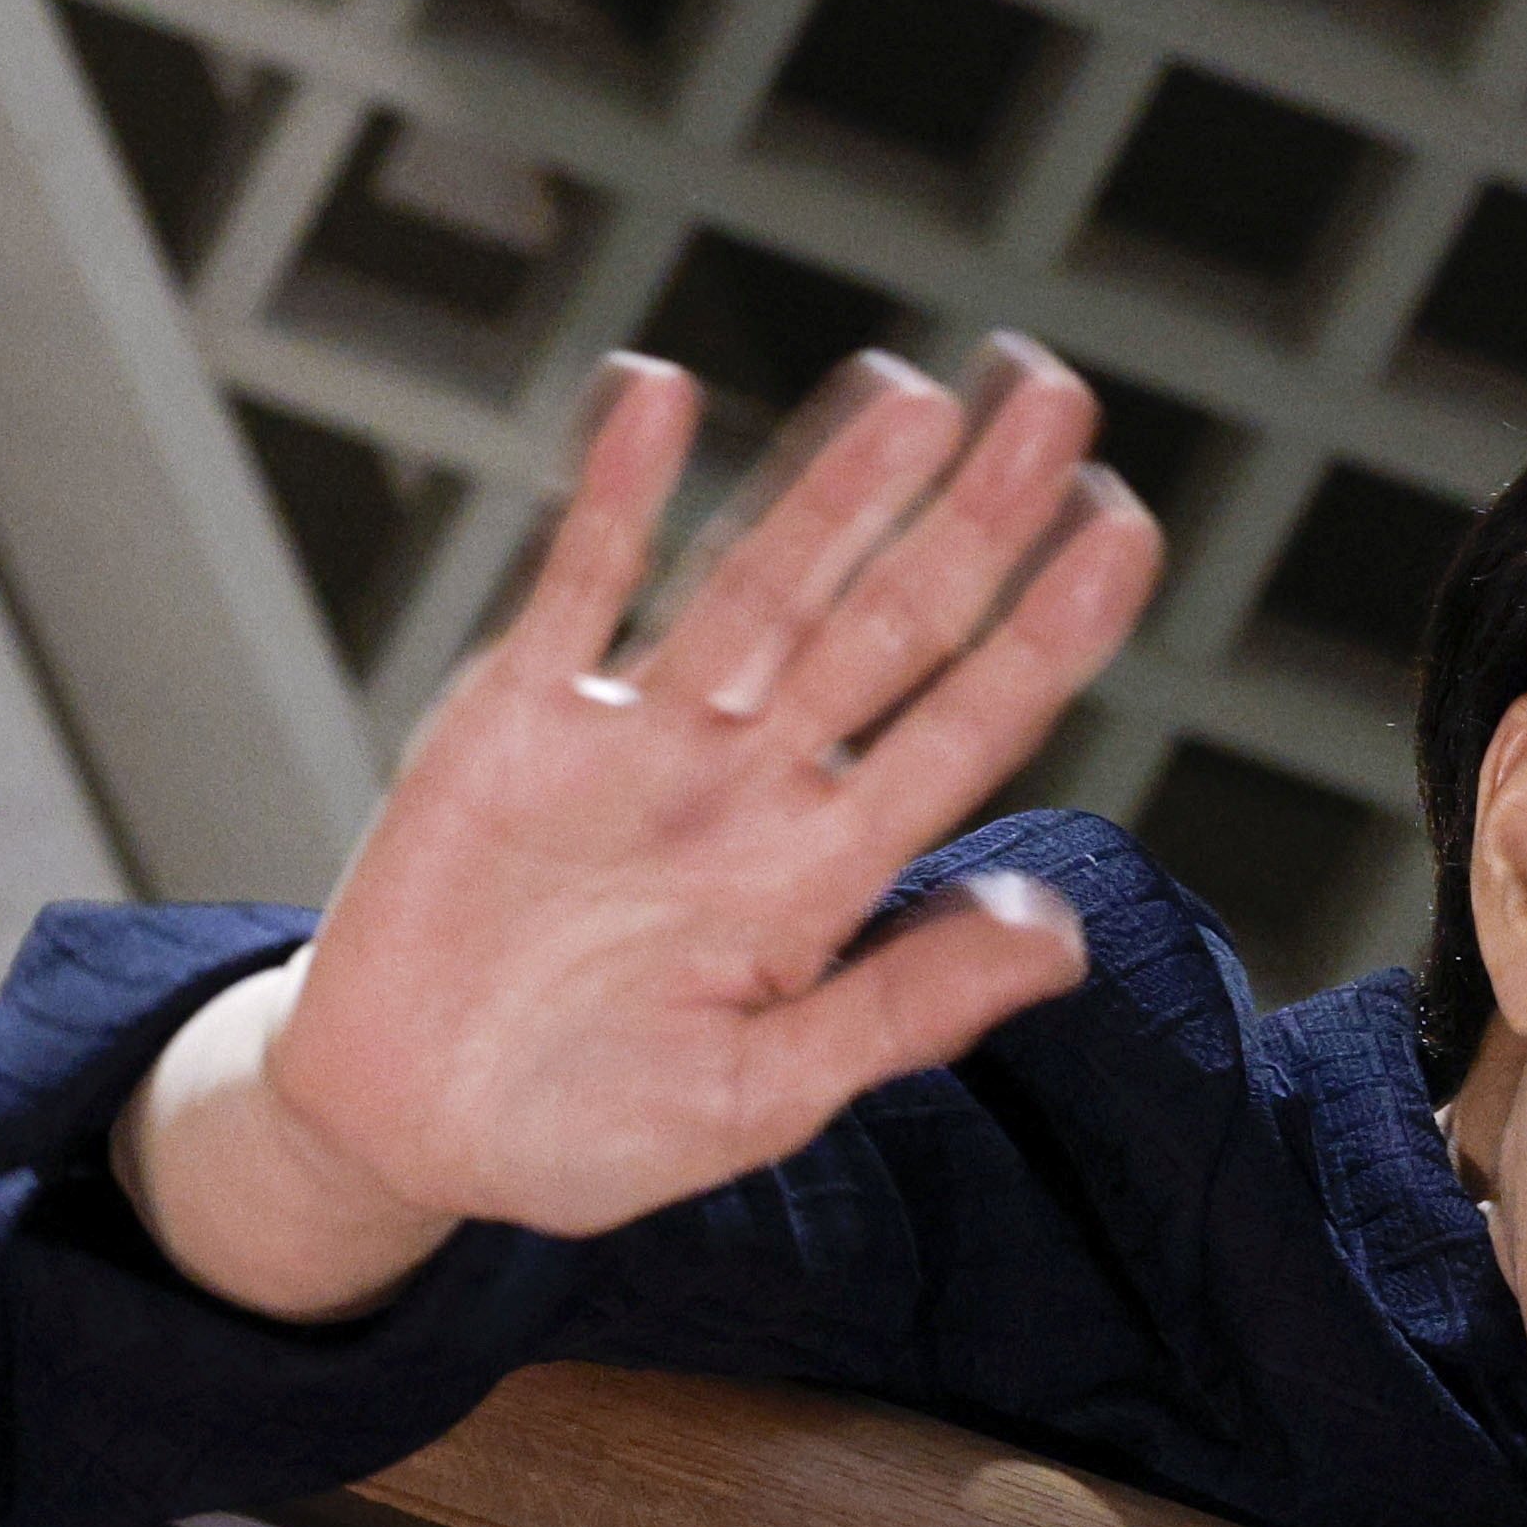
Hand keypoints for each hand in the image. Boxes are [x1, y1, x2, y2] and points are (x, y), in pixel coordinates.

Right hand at [126, 337, 1161, 1314]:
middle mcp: (749, 788)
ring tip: (913, 395)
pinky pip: (577, 585)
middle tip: (1055, 401)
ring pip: (756, 586)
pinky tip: (662, 399)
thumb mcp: (759, 1098)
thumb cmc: (588, 1130)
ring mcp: (637, 742)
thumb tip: (1059, 941)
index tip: (1122, 537)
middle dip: (972, 517)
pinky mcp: (515, 720)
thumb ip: (900, 1011)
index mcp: (820, 877)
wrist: (404, 1132)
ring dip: (832, 490)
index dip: (1045, 635)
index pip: (963, 730)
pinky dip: (614, 494)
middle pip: (885, 627)